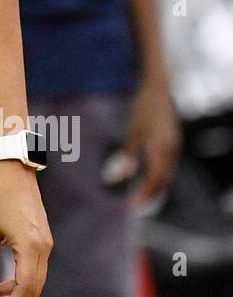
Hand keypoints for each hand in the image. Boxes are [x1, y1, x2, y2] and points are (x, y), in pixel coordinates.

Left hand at [0, 160, 52, 296]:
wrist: (13, 170)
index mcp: (30, 246)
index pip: (24, 288)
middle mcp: (44, 247)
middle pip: (34, 289)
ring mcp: (46, 243)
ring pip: (37, 280)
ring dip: (19, 294)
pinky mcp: (44, 239)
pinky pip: (36, 268)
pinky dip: (23, 280)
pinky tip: (5, 285)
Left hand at [127, 77, 181, 207]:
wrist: (158, 89)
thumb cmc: (144, 107)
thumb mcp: (134, 130)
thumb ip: (130, 154)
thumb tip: (122, 176)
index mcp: (162, 148)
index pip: (154, 180)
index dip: (144, 196)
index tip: (131, 207)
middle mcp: (172, 150)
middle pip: (162, 181)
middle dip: (149, 195)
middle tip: (134, 206)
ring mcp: (174, 146)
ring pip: (167, 174)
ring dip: (154, 187)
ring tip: (140, 197)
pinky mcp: (173, 143)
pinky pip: (168, 166)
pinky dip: (158, 176)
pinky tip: (148, 178)